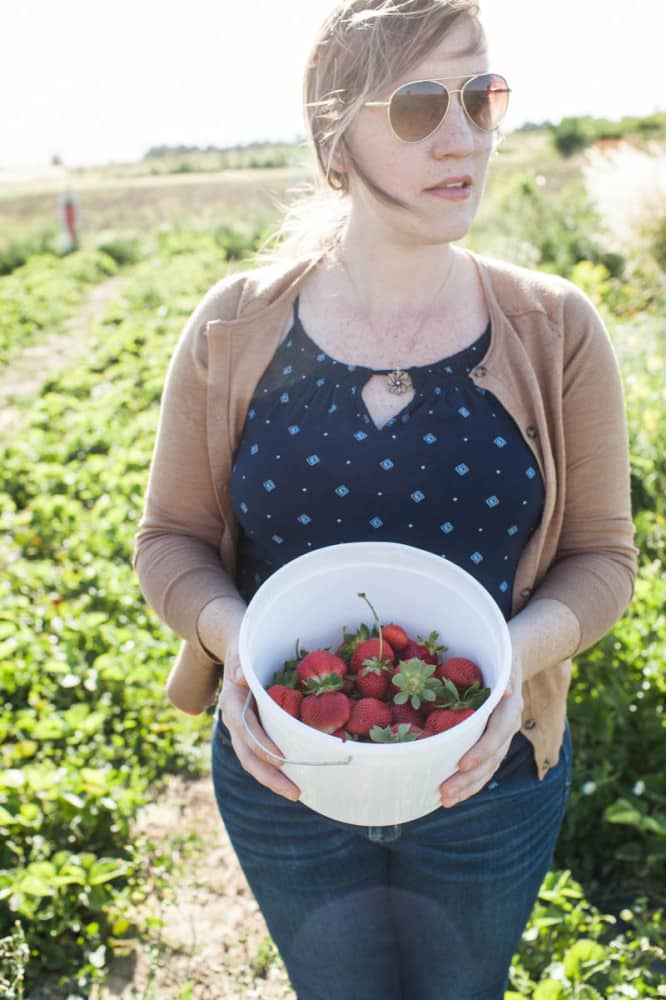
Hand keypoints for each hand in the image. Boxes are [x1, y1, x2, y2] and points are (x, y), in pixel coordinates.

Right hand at [217, 633, 300, 801]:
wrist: (236, 649)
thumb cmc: (244, 647)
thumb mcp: (241, 648)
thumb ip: (240, 662)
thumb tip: (241, 677)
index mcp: (232, 701)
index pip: (244, 729)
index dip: (262, 744)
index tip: (282, 759)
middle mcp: (235, 720)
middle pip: (248, 755)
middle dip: (270, 776)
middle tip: (295, 792)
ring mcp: (243, 729)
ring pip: (254, 760)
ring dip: (274, 779)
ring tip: (298, 793)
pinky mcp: (254, 731)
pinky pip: (263, 753)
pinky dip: (276, 769)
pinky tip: (298, 777)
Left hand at [438, 650, 523, 807]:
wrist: (512, 662)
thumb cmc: (498, 658)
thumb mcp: (501, 660)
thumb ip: (503, 675)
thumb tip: (504, 690)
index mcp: (510, 707)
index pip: (498, 734)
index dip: (482, 751)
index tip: (462, 764)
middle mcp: (508, 726)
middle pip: (491, 759)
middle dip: (469, 778)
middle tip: (444, 792)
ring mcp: (502, 738)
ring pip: (488, 768)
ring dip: (468, 786)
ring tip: (445, 799)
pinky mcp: (493, 744)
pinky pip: (484, 767)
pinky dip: (470, 782)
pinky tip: (453, 794)